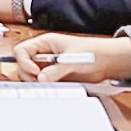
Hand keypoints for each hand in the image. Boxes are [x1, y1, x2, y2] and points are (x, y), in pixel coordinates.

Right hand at [7, 33, 130, 80]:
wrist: (108, 62)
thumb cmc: (93, 52)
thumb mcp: (73, 59)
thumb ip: (57, 69)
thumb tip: (41, 78)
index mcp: (45, 43)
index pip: (22, 50)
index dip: (24, 62)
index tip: (35, 72)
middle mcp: (44, 54)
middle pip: (23, 65)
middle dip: (29, 75)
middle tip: (42, 81)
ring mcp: (48, 66)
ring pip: (31, 76)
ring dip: (36, 82)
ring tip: (50, 84)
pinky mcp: (55, 77)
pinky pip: (43, 83)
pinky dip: (45, 87)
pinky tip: (55, 87)